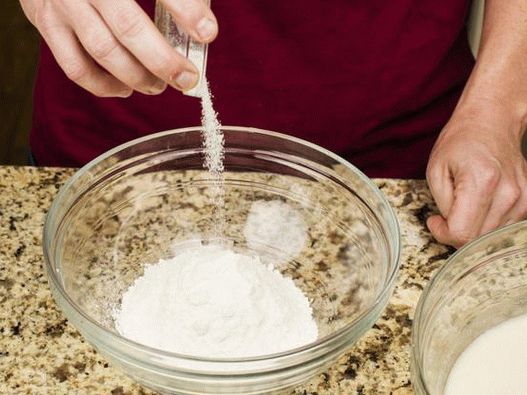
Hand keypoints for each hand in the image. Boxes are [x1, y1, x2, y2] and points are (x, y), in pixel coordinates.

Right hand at [19, 0, 217, 96]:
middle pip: (129, 28)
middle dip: (164, 61)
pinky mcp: (46, 23)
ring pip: (104, 51)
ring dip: (137, 77)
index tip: (208, 33)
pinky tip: (125, 88)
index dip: (186, 10)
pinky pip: (76, 67)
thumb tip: (203, 26)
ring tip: (158, 86)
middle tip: (187, 78)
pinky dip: (104, 85)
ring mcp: (63, 3)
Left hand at [426, 103, 526, 247]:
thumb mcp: (436, 171)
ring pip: (491, 237)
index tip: (436, 221)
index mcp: (481, 182)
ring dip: (472, 228)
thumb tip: (448, 229)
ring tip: (464, 204)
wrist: (491, 123)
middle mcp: (508, 192)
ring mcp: (522, 198)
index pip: (462, 234)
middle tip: (446, 213)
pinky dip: (487, 223)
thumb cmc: (460, 142)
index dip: (443, 234)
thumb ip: (442, 206)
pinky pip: (503, 228)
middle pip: (478, 240)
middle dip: (456, 232)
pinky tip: (479, 205)